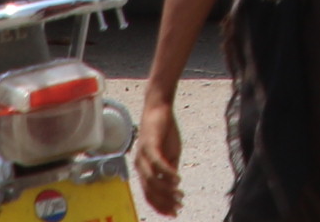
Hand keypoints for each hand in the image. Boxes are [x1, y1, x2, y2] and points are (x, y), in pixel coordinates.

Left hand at [134, 95, 183, 214]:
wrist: (159, 108)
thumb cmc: (165, 131)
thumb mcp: (170, 154)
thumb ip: (170, 170)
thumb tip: (173, 188)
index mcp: (143, 169)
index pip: (149, 194)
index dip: (161, 205)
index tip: (174, 213)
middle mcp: (139, 165)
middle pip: (150, 191)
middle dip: (164, 202)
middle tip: (179, 206)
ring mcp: (142, 156)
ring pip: (153, 181)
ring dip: (167, 190)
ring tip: (180, 195)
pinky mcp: (149, 146)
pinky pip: (158, 165)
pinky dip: (168, 174)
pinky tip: (178, 179)